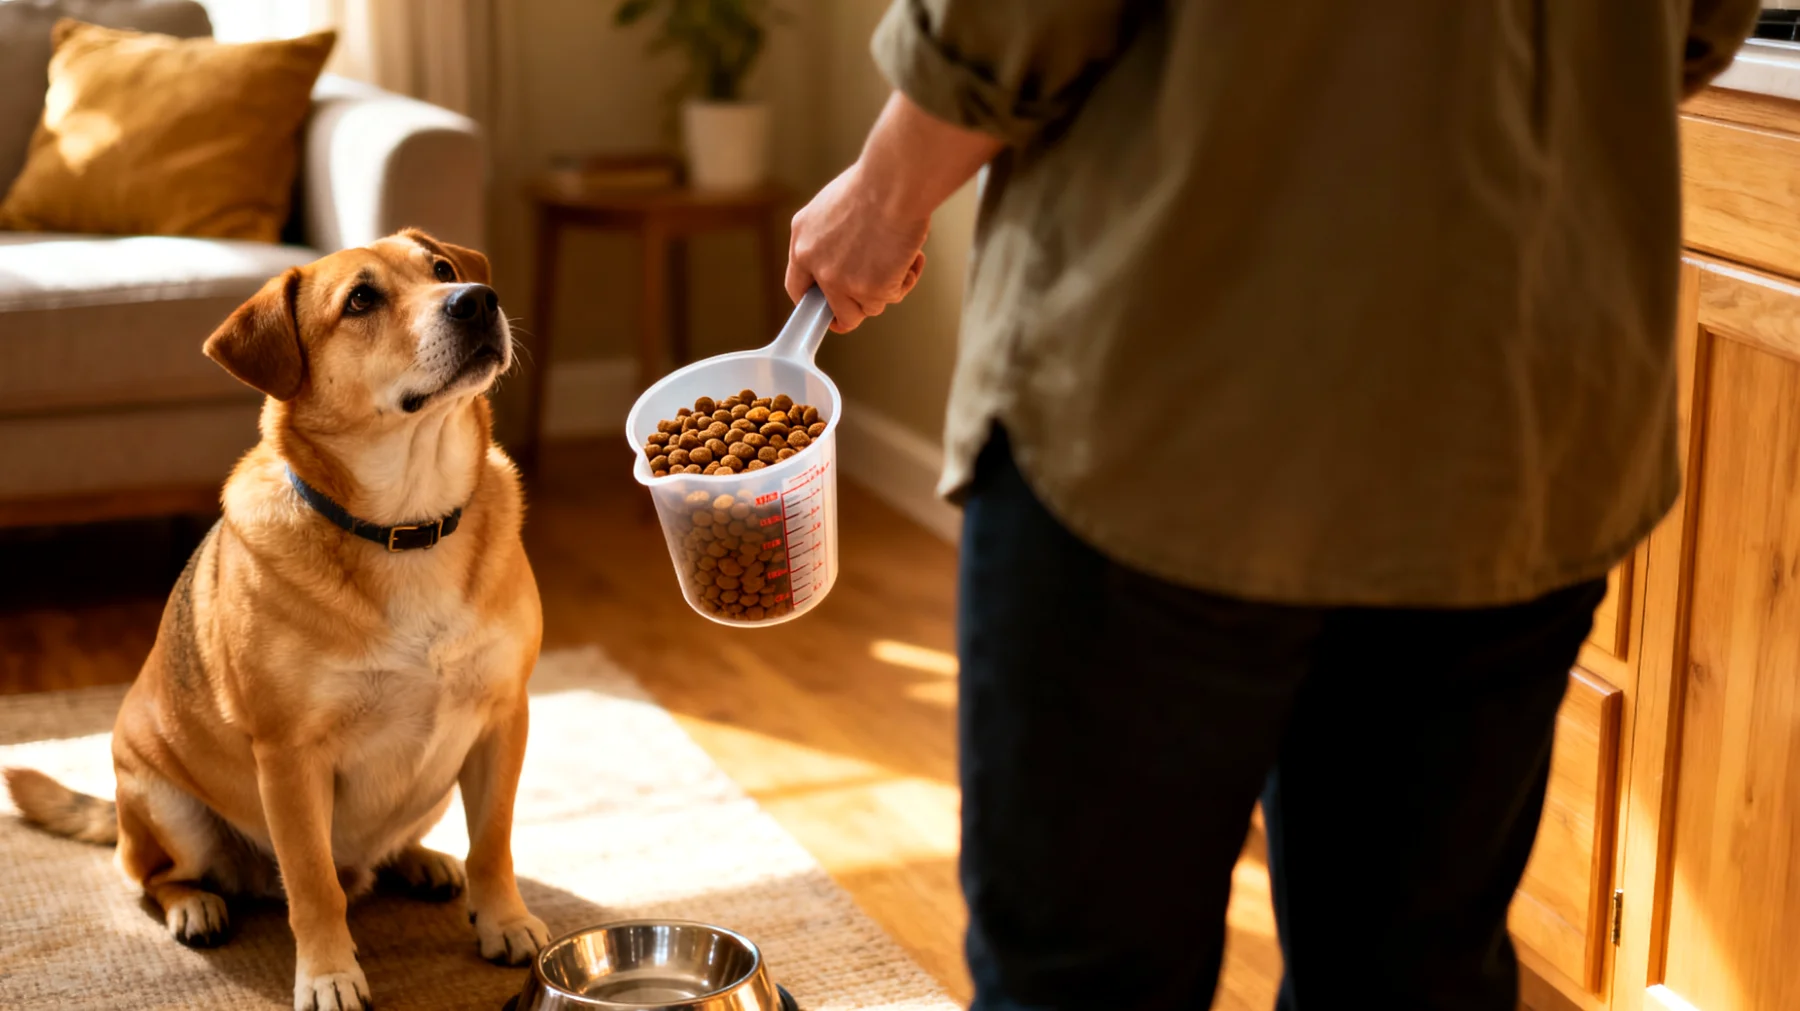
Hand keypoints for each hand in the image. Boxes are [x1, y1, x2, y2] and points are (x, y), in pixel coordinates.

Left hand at [785, 161, 928, 333]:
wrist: (894, 183)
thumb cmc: (873, 183)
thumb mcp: (830, 207)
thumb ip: (828, 239)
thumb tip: (843, 257)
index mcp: (803, 243)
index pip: (798, 288)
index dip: (818, 300)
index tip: (831, 303)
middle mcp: (818, 267)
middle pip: (836, 311)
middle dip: (859, 303)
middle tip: (878, 287)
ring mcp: (844, 282)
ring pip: (868, 308)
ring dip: (887, 287)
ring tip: (898, 256)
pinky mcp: (872, 289)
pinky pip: (893, 296)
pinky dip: (906, 278)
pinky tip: (911, 255)